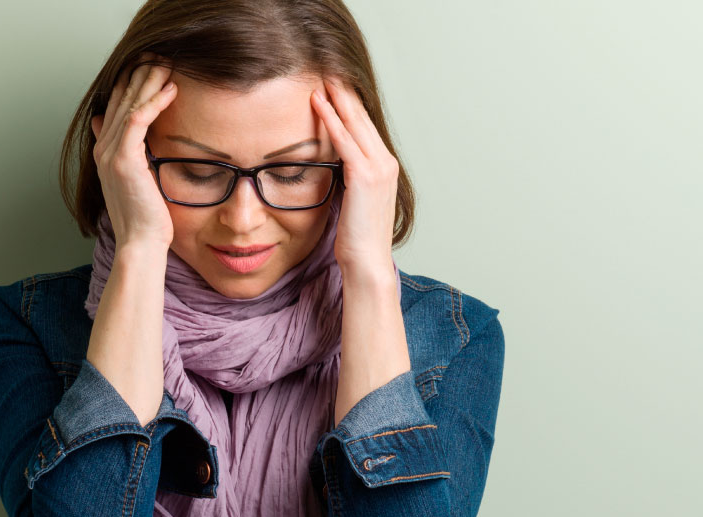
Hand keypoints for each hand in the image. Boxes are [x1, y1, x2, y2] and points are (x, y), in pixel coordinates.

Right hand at [90, 52, 177, 249]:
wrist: (141, 242)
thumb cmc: (146, 216)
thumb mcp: (136, 179)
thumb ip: (129, 153)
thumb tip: (118, 127)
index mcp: (106, 151)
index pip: (116, 107)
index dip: (132, 84)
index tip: (152, 67)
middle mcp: (103, 148)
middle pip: (120, 100)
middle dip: (140, 75)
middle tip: (158, 54)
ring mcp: (110, 153)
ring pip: (128, 105)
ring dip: (148, 81)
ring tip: (165, 63)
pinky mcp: (124, 160)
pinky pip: (137, 120)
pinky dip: (154, 103)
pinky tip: (170, 91)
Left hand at [310, 75, 399, 271]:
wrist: (366, 263)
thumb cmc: (356, 240)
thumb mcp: (352, 202)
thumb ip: (347, 179)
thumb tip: (330, 166)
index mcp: (385, 168)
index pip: (365, 127)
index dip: (349, 103)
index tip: (333, 83)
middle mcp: (386, 163)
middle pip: (362, 117)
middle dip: (344, 91)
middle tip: (326, 67)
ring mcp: (378, 168)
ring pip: (354, 123)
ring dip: (336, 97)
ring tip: (320, 75)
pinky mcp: (364, 176)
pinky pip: (344, 140)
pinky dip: (330, 119)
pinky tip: (316, 103)